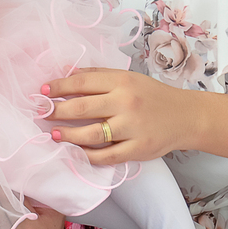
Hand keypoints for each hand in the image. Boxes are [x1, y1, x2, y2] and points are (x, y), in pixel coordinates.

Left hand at [45, 68, 194, 163]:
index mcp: (121, 82)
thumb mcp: (127, 77)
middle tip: (41, 114)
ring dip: (67, 135)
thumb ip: (97, 75)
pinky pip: (106, 156)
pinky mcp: (137, 149)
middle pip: (81, 108)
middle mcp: (125, 103)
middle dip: (56, 111)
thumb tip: (66, 72)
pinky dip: (87, 155)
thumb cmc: (152, 95)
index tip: (42, 92)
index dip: (58, 87)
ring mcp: (132, 128)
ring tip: (53, 134)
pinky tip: (75, 152)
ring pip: (90, 134)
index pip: (81, 83)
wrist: (185, 117)